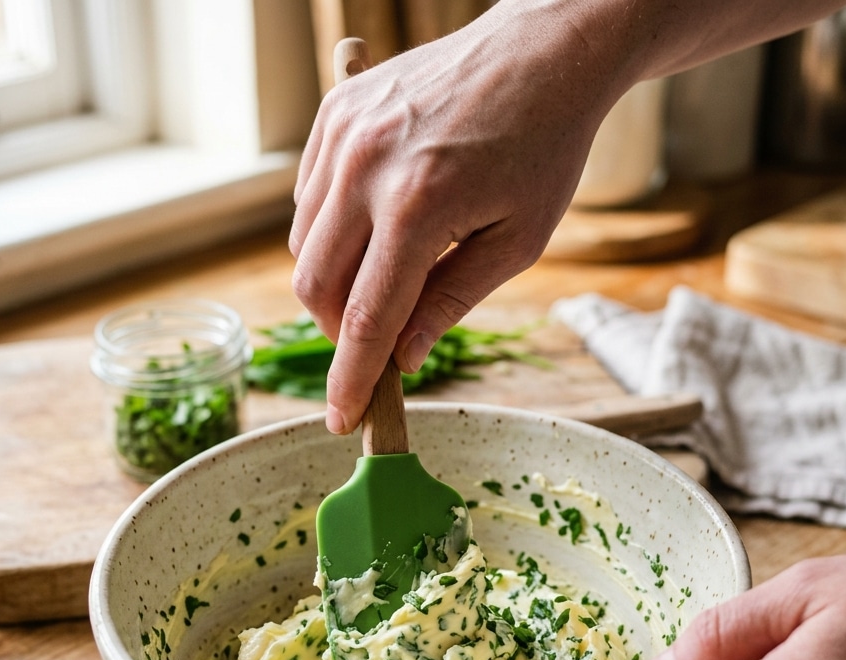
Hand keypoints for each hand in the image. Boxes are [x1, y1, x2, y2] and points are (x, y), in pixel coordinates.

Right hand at [290, 2, 626, 433]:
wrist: (542, 52)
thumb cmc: (543, 148)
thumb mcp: (516, 242)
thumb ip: (450, 302)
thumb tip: (403, 358)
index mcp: (419, 207)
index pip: (366, 318)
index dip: (351, 379)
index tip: (342, 420)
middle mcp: (365, 168)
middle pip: (315, 287)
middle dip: (340, 333)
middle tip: (379, 342)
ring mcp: (343, 136)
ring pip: (302, 246)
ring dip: (333, 283)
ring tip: (387, 276)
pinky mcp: (335, 116)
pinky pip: (307, 200)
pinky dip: (329, 233)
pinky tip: (373, 228)